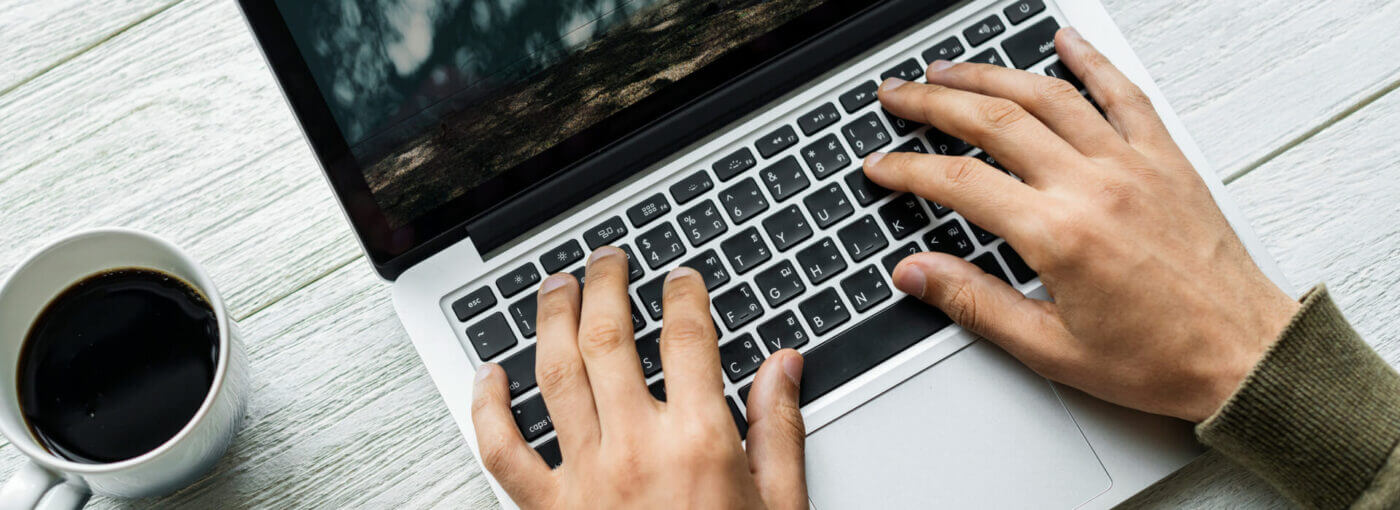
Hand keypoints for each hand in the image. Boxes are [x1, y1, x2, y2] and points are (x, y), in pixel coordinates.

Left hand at [471, 246, 808, 508]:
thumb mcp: (781, 506)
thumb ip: (781, 429)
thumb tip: (786, 365)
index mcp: (700, 441)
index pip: (688, 337)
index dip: (683, 294)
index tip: (681, 278)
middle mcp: (635, 448)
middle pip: (609, 337)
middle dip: (606, 283)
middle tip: (607, 259)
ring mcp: (584, 478)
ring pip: (554, 374)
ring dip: (549, 318)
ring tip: (553, 286)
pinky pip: (502, 451)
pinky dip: (487, 407)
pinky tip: (489, 375)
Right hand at [865, 28, 1298, 421]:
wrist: (1246, 356)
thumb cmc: (1160, 359)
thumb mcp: (1050, 348)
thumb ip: (975, 303)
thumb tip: (916, 273)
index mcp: (1059, 234)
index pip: (960, 182)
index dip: (908, 169)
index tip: (881, 166)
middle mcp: (1094, 186)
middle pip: (994, 120)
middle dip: (933, 102)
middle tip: (897, 96)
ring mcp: (1132, 165)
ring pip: (1049, 96)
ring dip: (991, 75)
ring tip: (950, 69)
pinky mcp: (1166, 160)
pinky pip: (1124, 94)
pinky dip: (1091, 60)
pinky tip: (1065, 40)